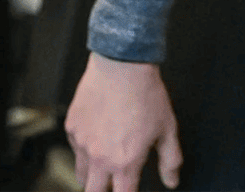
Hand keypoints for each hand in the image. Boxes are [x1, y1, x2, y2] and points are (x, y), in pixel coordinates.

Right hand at [65, 53, 182, 191]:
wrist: (122, 65)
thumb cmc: (145, 94)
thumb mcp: (167, 130)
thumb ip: (170, 160)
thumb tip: (172, 180)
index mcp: (125, 162)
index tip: (130, 190)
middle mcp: (100, 157)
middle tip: (114, 184)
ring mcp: (82, 143)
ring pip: (81, 174)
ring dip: (93, 175)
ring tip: (105, 165)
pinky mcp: (72, 128)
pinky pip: (75, 149)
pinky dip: (84, 150)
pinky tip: (97, 138)